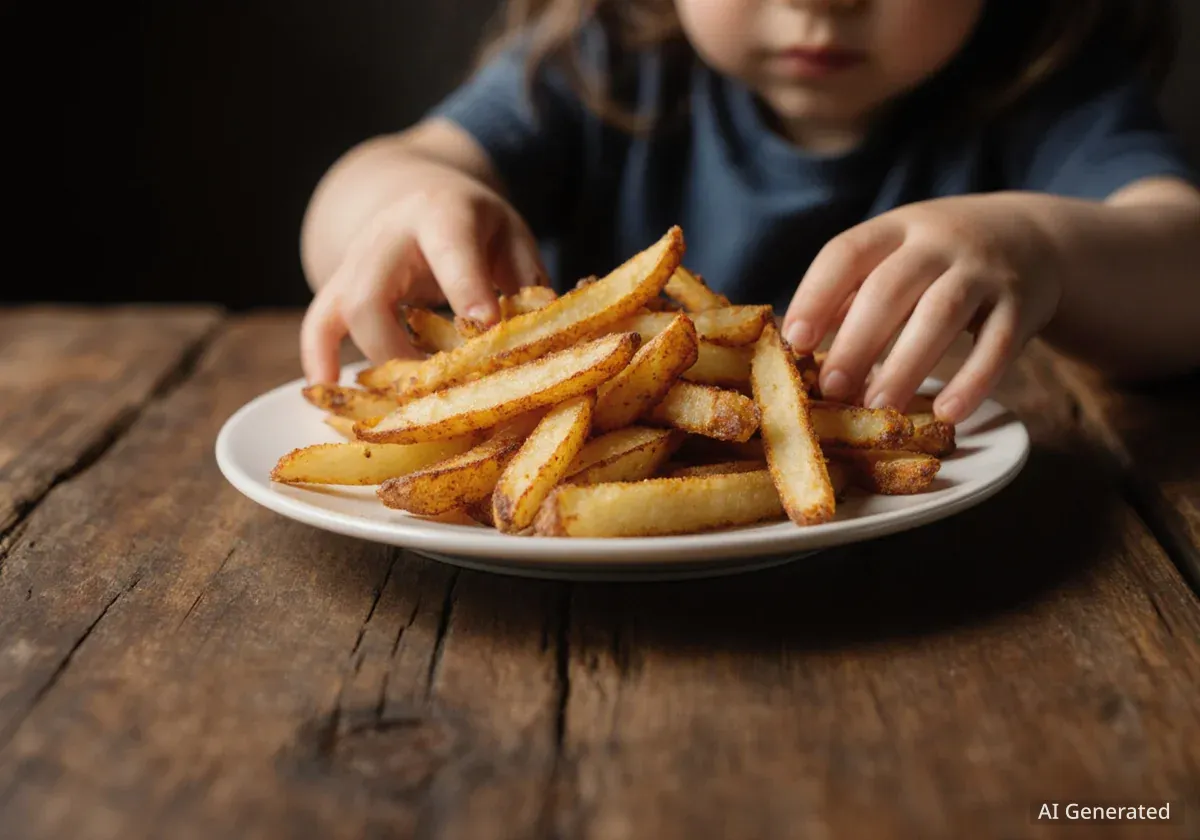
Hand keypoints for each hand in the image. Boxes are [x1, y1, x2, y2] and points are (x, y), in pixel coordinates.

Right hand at [300, 165, 544, 382]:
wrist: (422, 195)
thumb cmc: (478, 226)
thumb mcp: (512, 236)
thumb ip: (528, 280)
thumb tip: (546, 334)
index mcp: (442, 213)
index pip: (449, 251)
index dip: (465, 291)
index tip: (484, 330)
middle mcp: (387, 236)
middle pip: (371, 294)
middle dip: (399, 351)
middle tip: (440, 390)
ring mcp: (355, 262)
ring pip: (340, 314)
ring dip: (371, 366)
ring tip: (402, 408)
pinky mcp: (339, 287)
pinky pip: (317, 325)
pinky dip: (317, 361)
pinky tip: (327, 396)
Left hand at [782, 195, 1062, 422]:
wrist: (1035, 236)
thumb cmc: (939, 260)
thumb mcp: (895, 257)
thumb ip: (850, 294)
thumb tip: (794, 348)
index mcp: (895, 229)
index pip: (846, 253)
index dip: (816, 295)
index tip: (793, 341)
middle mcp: (939, 241)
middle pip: (891, 288)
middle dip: (857, 340)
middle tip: (832, 389)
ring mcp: (985, 270)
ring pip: (942, 314)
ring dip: (906, 364)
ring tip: (878, 408)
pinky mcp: (1023, 304)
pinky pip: (998, 345)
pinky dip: (974, 381)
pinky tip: (948, 414)